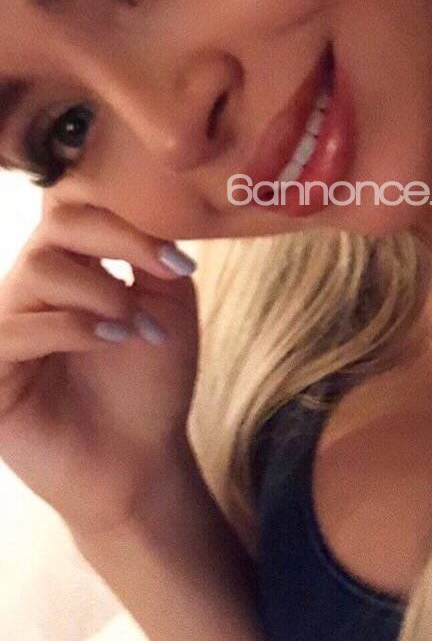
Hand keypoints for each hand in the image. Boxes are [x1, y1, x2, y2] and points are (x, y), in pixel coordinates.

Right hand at [0, 199, 200, 535]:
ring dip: (101, 296)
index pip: (78, 210)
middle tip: (155, 295)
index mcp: (70, 270)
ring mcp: (6, 328)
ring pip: (37, 271)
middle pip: (56, 226)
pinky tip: (109, 343)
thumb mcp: (166, 306)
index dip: (126, 224)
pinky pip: (12, 328)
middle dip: (117, 249)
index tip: (178, 264)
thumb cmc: (150, 381)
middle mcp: (31, 291)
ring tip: (134, 332)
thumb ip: (152, 256)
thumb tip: (143, 217)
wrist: (142, 457)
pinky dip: (70, 327)